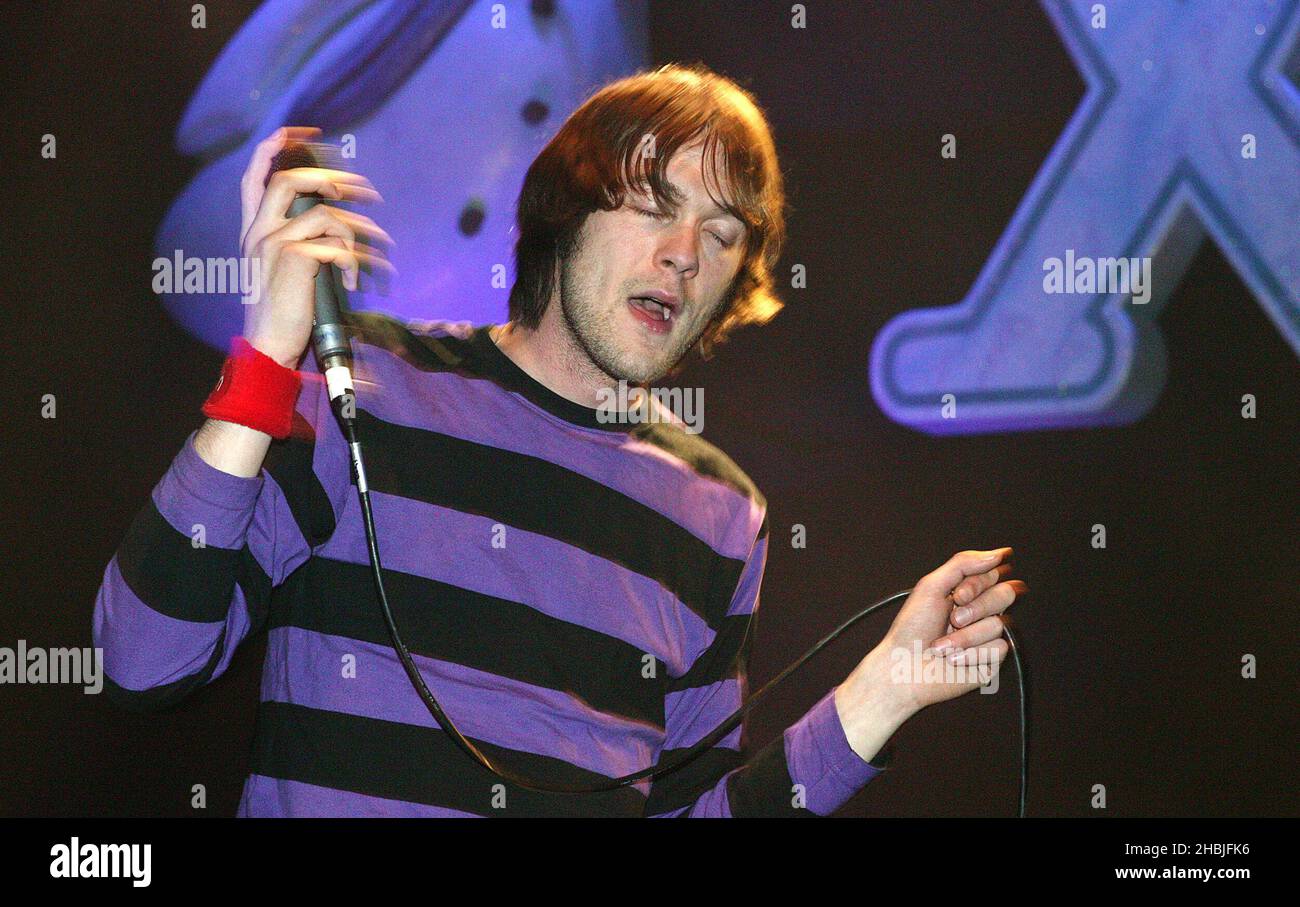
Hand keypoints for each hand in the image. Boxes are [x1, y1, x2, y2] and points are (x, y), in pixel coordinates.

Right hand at [238, 126, 394, 366]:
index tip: (302, 132)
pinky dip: (355, 260)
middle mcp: (258, 232)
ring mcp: (274, 243)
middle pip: (290, 180)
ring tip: (376, 251)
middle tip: (366, 190)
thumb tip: (335, 218)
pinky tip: (356, 279)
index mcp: (253, 231)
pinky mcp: (294, 259)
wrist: (269, 346)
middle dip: (332, 178)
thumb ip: (300, 240)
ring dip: (359, 231)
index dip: (275, 147)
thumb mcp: (285, 269)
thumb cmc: (285, 311)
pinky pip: (336, 243)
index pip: (255, 177)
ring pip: (325, 214)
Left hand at [834, 547, 1026, 760]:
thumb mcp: (931, 586)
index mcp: (966, 593)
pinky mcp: (991, 660)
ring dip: (965, 636)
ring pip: (1000, 624)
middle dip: (977, 608)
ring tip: (943, 645)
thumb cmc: (912, 629)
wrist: (905, 667)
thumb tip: (998, 553)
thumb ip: (962, 564)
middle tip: (953, 619)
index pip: (993, 575)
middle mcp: (980, 613)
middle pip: (1006, 595)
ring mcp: (987, 637)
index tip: (956, 595)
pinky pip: (999, 649)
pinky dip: (972, 654)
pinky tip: (954, 659)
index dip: (978, 584)